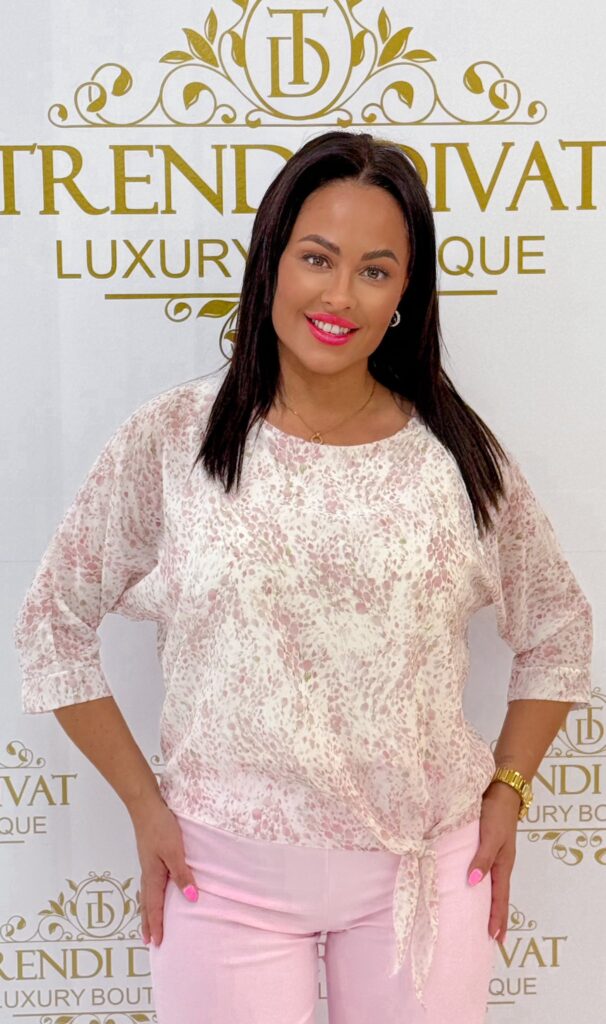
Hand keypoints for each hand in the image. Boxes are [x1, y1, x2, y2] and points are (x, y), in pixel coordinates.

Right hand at [130, 795, 198, 946]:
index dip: (157, 925)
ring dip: (147, 911)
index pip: (154, 907)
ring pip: (146, 894)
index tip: (157, 943)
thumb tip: (191, 898)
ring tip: (149, 922)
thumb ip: (183, 875)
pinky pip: (148, 883)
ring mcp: (147, 864)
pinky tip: (155, 890)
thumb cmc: (160, 828)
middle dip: (148, 923)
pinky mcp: (150, 856)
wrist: (145, 807)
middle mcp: (147, 873)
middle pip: (146, 904)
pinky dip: (149, 895)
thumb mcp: (175, 852)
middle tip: (148, 941)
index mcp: (153, 876)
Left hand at [466, 781, 519, 942]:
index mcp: (503, 864)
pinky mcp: (487, 845)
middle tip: (491, 938)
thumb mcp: (491, 836)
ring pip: (492, 885)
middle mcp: (500, 863)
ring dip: (489, 903)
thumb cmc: (496, 814)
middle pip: (499, 896)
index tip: (494, 939)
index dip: (497, 918)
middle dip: (496, 917)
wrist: (502, 790)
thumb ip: (482, 858)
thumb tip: (472, 884)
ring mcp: (494, 855)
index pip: (500, 898)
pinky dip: (481, 885)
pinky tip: (474, 886)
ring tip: (482, 919)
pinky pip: (485, 871)